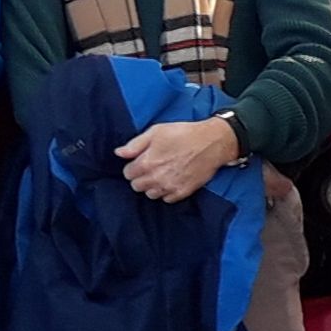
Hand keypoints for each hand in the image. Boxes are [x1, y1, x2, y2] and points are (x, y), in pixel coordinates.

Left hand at [118, 117, 238, 203]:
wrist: (212, 143)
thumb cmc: (183, 134)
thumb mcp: (156, 131)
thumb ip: (135, 144)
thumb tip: (119, 153)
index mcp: (146, 163)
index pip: (128, 174)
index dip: (132, 166)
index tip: (140, 161)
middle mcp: (156, 178)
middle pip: (137, 186)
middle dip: (140, 177)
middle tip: (150, 167)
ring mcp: (170, 187)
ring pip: (151, 195)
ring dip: (152, 186)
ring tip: (161, 174)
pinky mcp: (183, 192)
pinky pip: (167, 199)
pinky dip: (166, 192)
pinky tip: (171, 180)